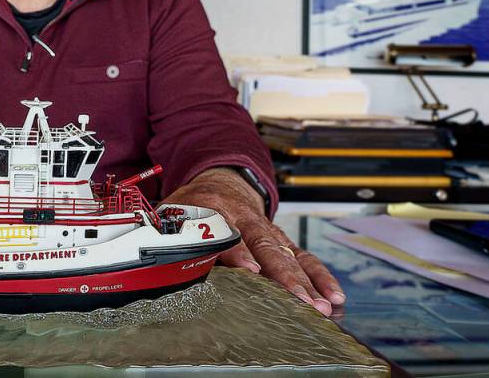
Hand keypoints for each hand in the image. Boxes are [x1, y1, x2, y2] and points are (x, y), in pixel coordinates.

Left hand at [161, 167, 344, 315]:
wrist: (220, 182)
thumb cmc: (192, 207)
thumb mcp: (172, 214)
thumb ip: (167, 235)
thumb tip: (153, 259)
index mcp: (215, 212)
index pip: (226, 234)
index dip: (238, 253)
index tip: (250, 271)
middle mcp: (246, 220)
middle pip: (267, 248)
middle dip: (285, 276)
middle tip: (301, 301)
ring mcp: (268, 230)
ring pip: (291, 254)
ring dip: (310, 281)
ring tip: (326, 306)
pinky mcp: (283, 240)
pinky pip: (305, 258)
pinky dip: (322, 277)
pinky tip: (336, 299)